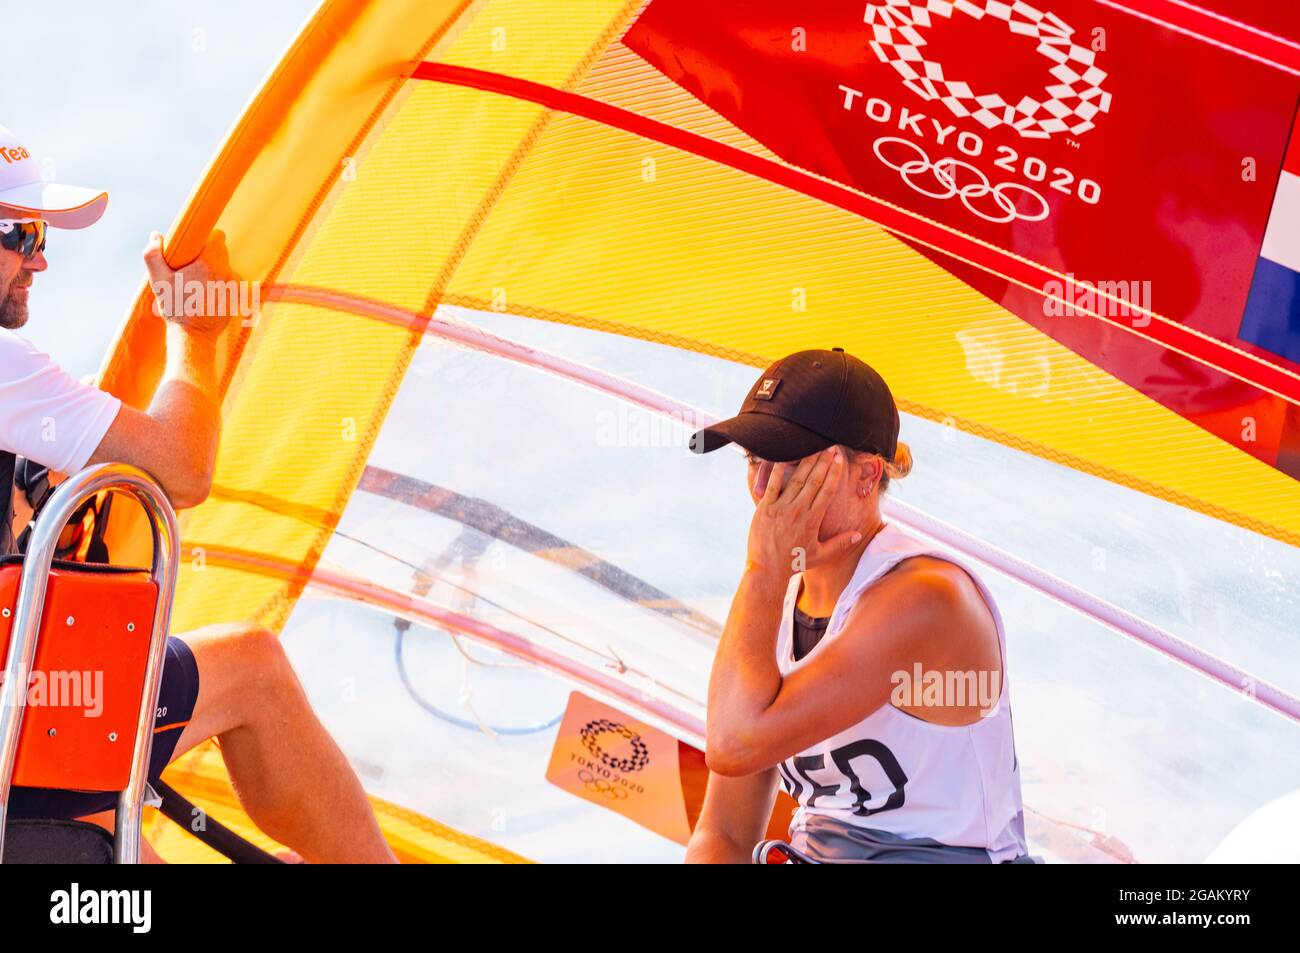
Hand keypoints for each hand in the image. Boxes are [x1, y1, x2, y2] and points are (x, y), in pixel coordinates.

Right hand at [143, 229, 235, 335]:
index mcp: (209, 264)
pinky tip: (207, 295)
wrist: (193, 336)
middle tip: (192, 268)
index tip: (194, 249)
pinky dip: (221, 285)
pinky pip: (231, 283)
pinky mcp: (239, 297)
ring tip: (198, 285)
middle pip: (222, 251)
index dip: (205, 240)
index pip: (218, 237)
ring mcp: (235, 286)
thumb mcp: (158, 281)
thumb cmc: (175, 307)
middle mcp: (227, 273)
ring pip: (226, 267)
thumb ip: (153, 255)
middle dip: (208, 255)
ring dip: (215, 271)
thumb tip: (156, 236)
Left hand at [746, 448, 861, 578]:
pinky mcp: (764, 508)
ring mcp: (780, 508)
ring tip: (813, 448)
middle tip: (830, 447)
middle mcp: (798, 511)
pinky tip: (784, 456)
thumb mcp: (820, 555)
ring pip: (796, 479)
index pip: (827, 491)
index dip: (834, 473)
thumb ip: (840, 544)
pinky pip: (772, 484)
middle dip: (823, 462)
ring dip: (806, 462)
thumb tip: (858, 535)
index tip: (839, 459)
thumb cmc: (794, 563)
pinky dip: (777, 470)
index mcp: (813, 520)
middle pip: (814, 480)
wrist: (767, 570)